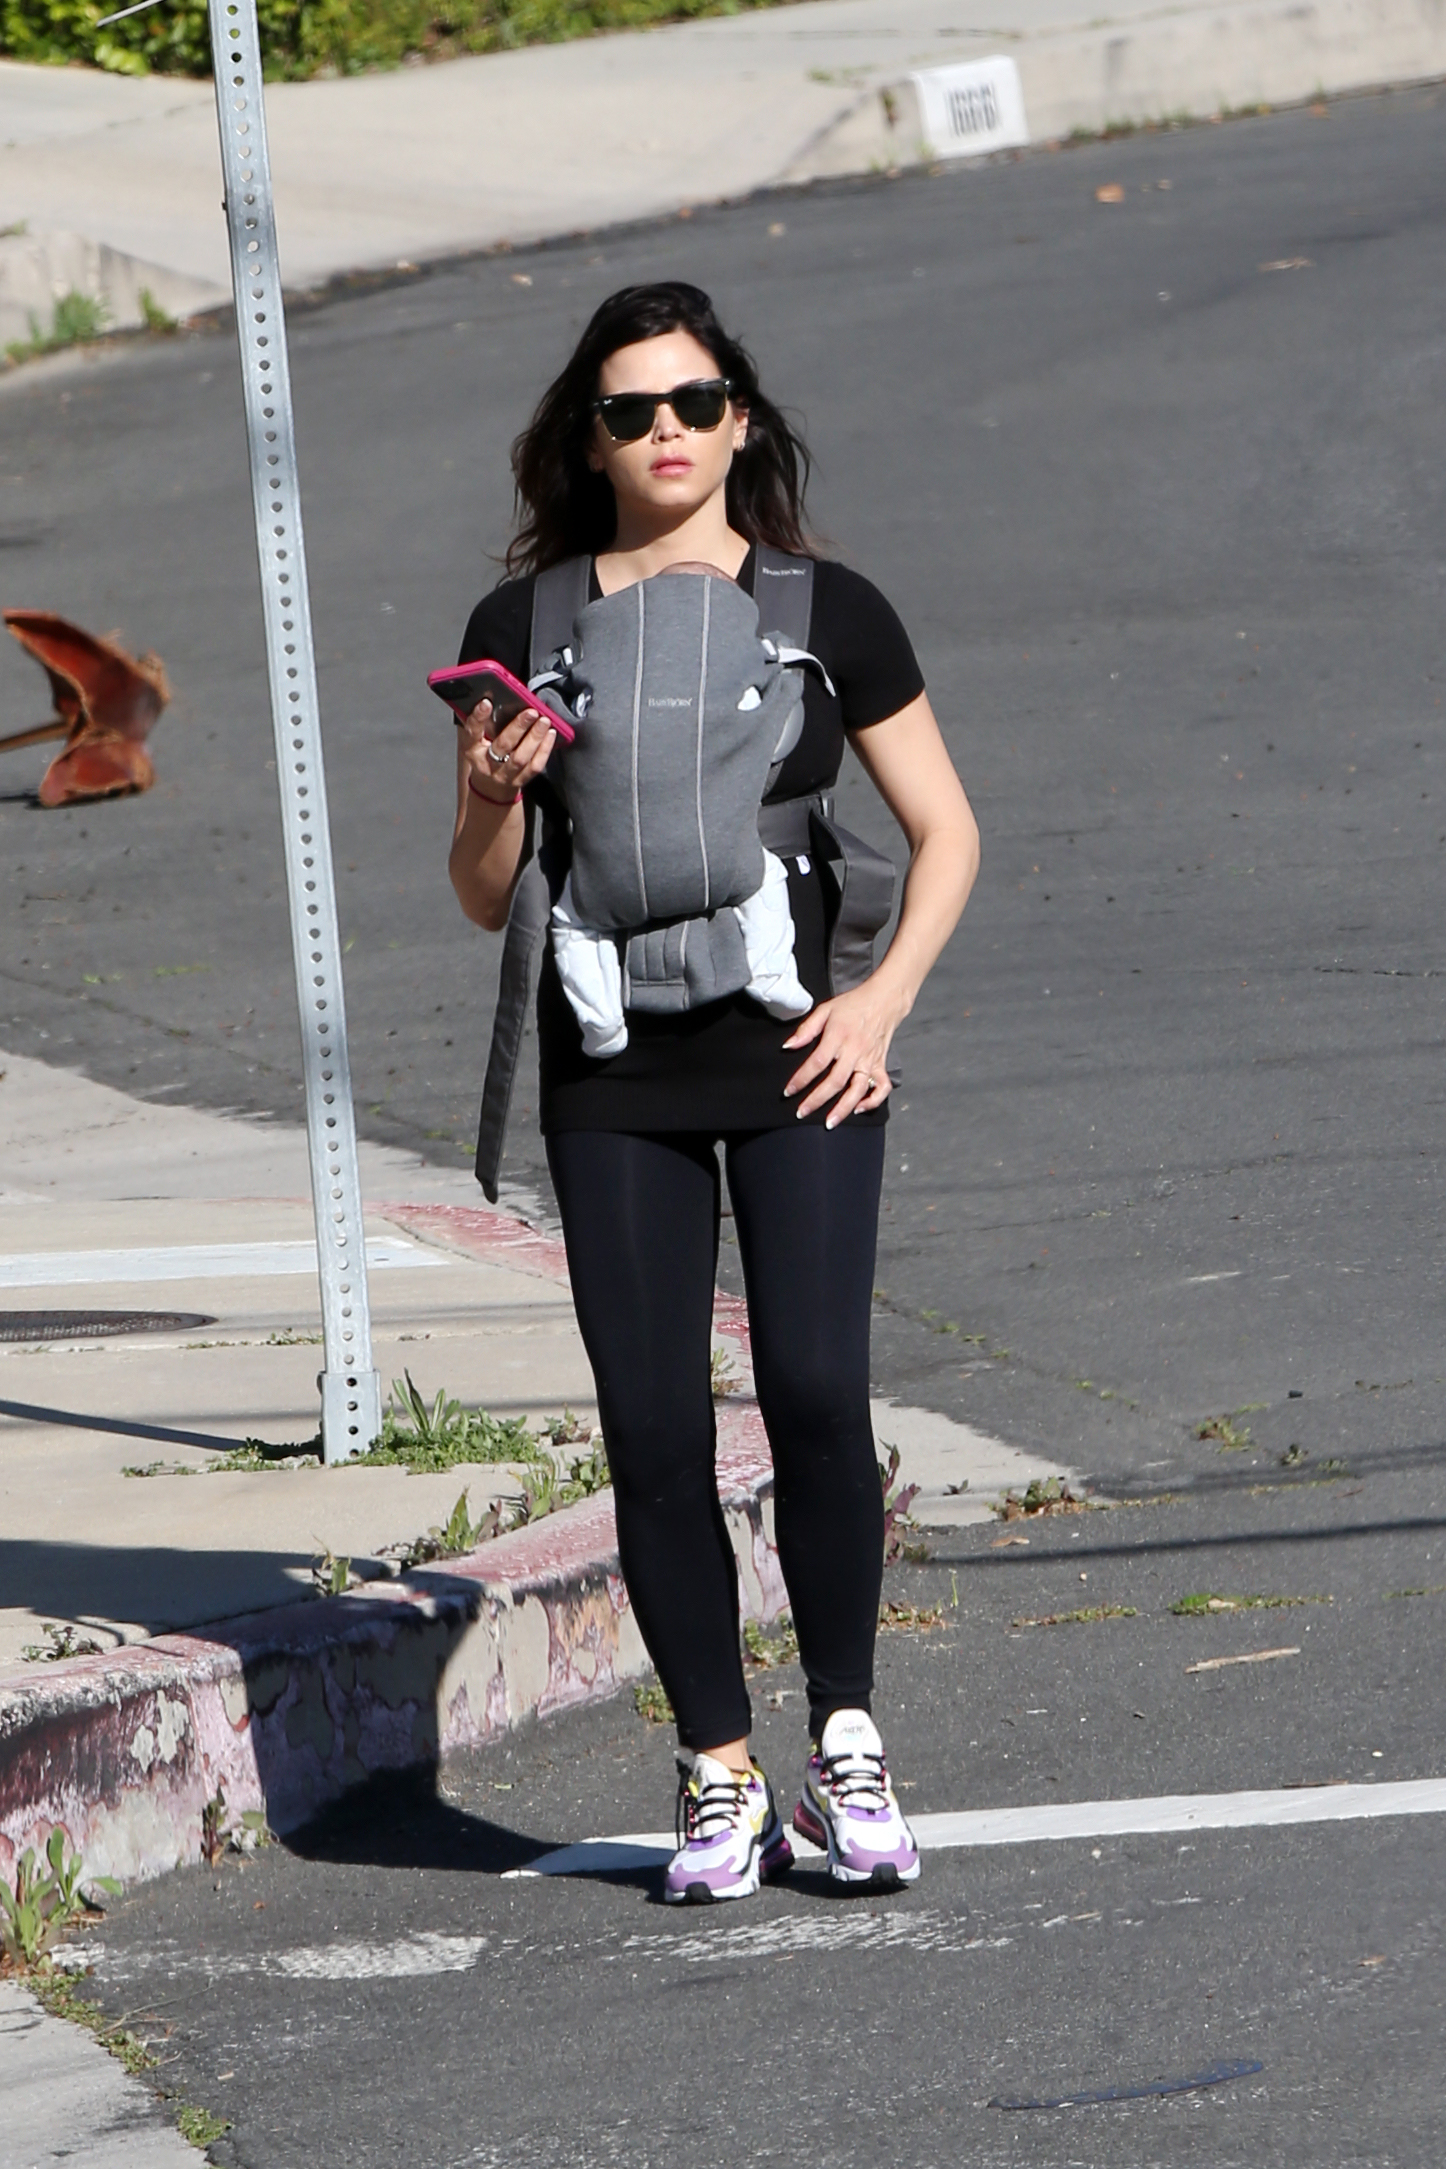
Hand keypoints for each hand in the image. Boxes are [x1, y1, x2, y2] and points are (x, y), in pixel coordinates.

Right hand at [458, 698, 555, 803]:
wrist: (490, 787)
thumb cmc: (484, 756)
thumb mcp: (477, 740)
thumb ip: (484, 723)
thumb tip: (495, 696)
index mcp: (472, 750)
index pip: (472, 732)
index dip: (478, 718)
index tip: (486, 702)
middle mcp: (487, 764)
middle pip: (503, 745)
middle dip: (518, 727)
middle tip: (531, 712)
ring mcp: (504, 775)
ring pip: (521, 757)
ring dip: (535, 737)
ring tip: (544, 721)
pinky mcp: (520, 780)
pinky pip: (534, 766)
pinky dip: (544, 749)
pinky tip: (550, 735)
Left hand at [782, 979, 906, 1126]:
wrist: (884, 999)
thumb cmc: (852, 1004)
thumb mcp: (825, 1010)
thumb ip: (806, 1029)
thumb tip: (788, 1046)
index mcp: (838, 1036)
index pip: (817, 1063)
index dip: (801, 1079)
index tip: (789, 1091)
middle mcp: (855, 1051)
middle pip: (835, 1081)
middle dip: (817, 1100)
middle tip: (801, 1113)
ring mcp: (870, 1059)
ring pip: (858, 1090)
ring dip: (844, 1108)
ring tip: (830, 1122)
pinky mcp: (881, 1064)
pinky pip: (881, 1087)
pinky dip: (873, 1101)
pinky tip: (859, 1108)